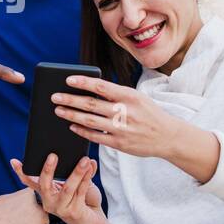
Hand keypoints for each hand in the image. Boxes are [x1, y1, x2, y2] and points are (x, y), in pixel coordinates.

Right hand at [10, 154, 105, 223]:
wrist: (93, 222)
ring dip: (77, 172)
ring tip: (84, 160)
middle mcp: (50, 202)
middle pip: (44, 185)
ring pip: (67, 188)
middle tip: (53, 155)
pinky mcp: (74, 213)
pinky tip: (91, 169)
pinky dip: (86, 179)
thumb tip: (86, 159)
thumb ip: (79, 173)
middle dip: (48, 169)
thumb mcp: (77, 184)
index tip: (13, 161)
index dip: (21, 172)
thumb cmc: (84, 201)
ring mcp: (61, 208)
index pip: (30, 182)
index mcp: (47, 193)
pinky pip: (80, 192)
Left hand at [51, 75, 181, 158]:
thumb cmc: (149, 113)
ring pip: (90, 121)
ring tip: (58, 111)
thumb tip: (89, 89)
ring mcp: (121, 129)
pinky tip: (72, 126)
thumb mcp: (137, 97)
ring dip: (71, 115)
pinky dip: (82, 131)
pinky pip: (96, 137)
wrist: (168, 136)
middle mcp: (124, 111)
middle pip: (91, 104)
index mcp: (129, 96)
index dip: (83, 82)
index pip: (101, 86)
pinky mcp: (120, 144)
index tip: (68, 80)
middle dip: (70, 100)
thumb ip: (116, 94)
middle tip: (54, 97)